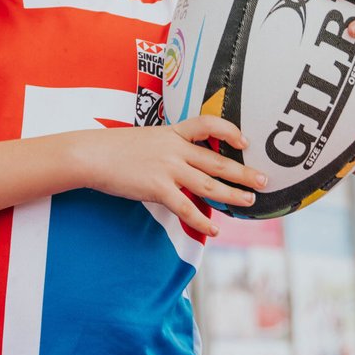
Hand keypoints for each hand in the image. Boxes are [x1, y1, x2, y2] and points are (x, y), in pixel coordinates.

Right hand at [73, 116, 266, 235]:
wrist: (90, 155)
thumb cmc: (113, 149)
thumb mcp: (144, 139)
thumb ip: (165, 148)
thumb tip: (181, 163)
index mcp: (172, 133)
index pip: (208, 125)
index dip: (229, 131)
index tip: (245, 141)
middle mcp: (174, 149)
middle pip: (217, 162)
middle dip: (244, 172)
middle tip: (265, 180)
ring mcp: (167, 168)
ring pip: (209, 185)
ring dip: (233, 195)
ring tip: (250, 202)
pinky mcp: (156, 187)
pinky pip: (186, 207)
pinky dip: (203, 220)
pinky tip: (215, 229)